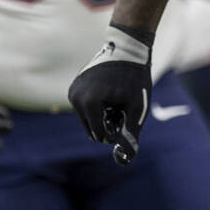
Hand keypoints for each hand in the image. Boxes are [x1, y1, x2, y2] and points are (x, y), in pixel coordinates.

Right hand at [68, 23, 153, 165]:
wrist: (127, 49)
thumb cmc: (135, 79)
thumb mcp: (137, 109)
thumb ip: (130, 135)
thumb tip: (124, 160)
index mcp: (88, 103)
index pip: (100, 135)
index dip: (117, 131)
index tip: (126, 114)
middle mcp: (75, 97)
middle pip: (92, 129)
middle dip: (108, 124)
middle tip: (122, 105)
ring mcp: (72, 90)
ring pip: (88, 120)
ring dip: (102, 116)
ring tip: (116, 98)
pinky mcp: (74, 86)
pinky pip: (85, 108)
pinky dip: (97, 107)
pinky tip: (109, 92)